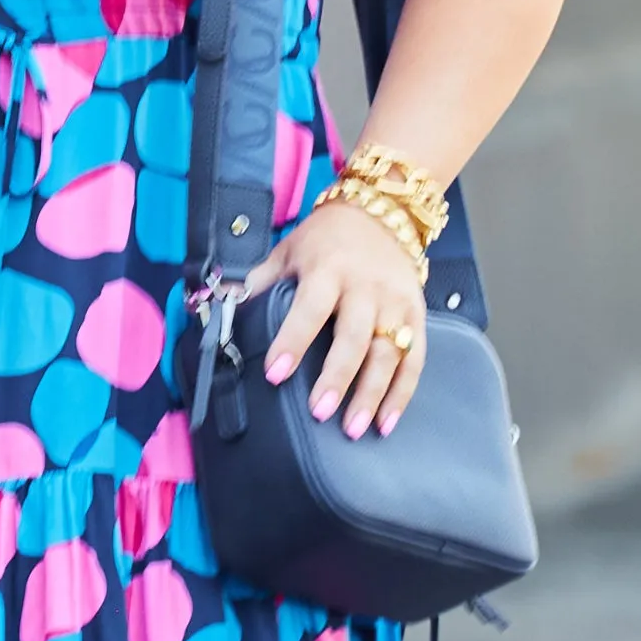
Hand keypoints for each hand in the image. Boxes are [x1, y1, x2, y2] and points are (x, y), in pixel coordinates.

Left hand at [246, 199, 427, 437]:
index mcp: (329, 269)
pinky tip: (386, 421)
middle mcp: (366, 287)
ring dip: (372, 394)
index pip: (309, 309)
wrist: (381, 211)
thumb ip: (259, 282)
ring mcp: (395, 302)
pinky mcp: (416, 314)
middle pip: (354, 337)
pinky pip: (414, 359)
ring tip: (355, 429)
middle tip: (320, 412)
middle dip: (337, 377)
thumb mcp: (287, 251)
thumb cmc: (326, 238)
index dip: (292, 341)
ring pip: (388, 353)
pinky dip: (402, 393)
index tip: (275, 374)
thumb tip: (223, 309)